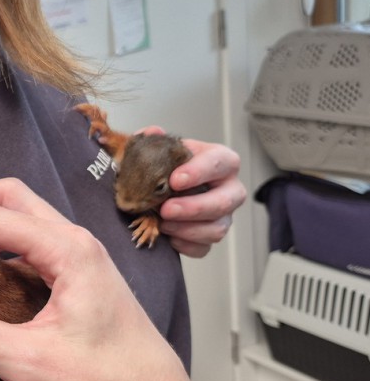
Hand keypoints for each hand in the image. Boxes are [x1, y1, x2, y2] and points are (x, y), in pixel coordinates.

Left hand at [138, 128, 246, 257]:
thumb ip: (154, 140)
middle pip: (226, 201)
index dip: (200, 171)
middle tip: (166, 209)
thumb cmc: (167, 166)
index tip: (174, 180)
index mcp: (220, 161)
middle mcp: (228, 188)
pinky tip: (168, 237)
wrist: (163, 188)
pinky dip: (185, 245)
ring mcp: (224, 215)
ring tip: (163, 223)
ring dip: (188, 229)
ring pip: (218, 228)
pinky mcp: (211, 235)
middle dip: (195, 207)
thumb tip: (151, 132)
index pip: (221, 162)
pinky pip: (205, 247)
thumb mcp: (160, 148)